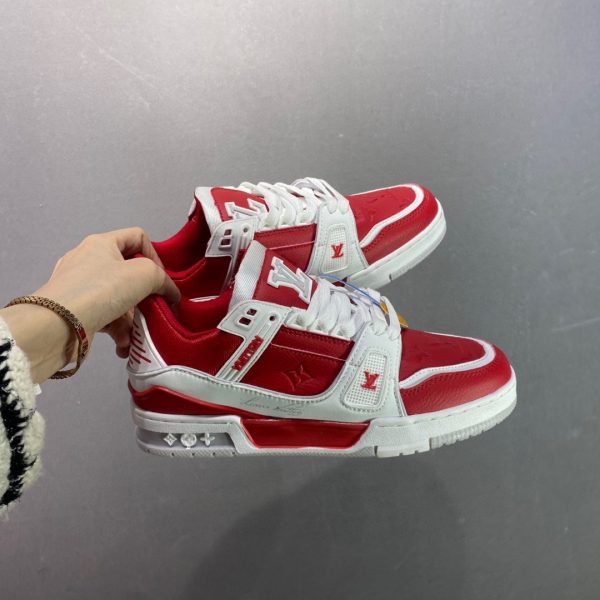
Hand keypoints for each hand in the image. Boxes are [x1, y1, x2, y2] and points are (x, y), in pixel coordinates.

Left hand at [1, 228, 179, 382]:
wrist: (58, 325)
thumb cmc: (102, 289)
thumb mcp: (145, 274)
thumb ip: (163, 280)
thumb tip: (170, 294)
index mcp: (101, 243)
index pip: (137, 237)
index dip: (155, 256)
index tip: (161, 279)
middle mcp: (88, 261)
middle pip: (129, 274)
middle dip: (145, 296)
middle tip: (155, 310)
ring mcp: (79, 287)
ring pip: (119, 300)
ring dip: (133, 320)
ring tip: (139, 336)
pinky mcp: (75, 311)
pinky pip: (105, 317)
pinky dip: (118, 331)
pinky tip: (124, 346)